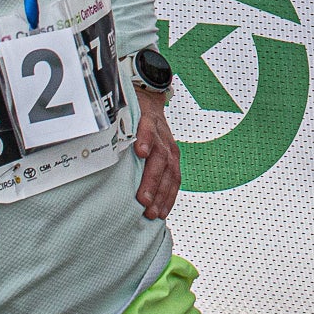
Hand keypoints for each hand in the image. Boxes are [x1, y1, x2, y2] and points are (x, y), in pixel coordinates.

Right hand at [133, 88, 180, 219]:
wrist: (147, 96)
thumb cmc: (147, 131)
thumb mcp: (151, 151)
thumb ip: (147, 172)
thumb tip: (139, 201)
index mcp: (170, 156)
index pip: (173, 180)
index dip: (167, 198)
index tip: (158, 216)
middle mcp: (167, 146)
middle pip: (166, 172)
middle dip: (158, 194)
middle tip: (148, 212)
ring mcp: (158, 132)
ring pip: (159, 156)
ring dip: (152, 178)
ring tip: (143, 196)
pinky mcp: (147, 117)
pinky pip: (148, 130)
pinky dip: (147, 141)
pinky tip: (140, 153)